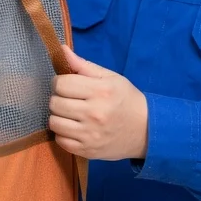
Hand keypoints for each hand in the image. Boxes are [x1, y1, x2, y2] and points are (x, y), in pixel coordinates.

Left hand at [48, 45, 148, 160]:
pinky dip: (62, 133)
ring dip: (58, 116)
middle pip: (55, 103)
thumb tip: (61, 50)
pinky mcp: (87, 150)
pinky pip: (60, 140)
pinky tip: (73, 127)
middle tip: (69, 99)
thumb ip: (84, 65)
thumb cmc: (126, 100)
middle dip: (58, 98)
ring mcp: (90, 134)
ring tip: (70, 114)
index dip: (59, 81)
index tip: (66, 84)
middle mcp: (94, 114)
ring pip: (54, 122)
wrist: (146, 131)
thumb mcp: (111, 78)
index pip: (61, 84)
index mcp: (100, 91)